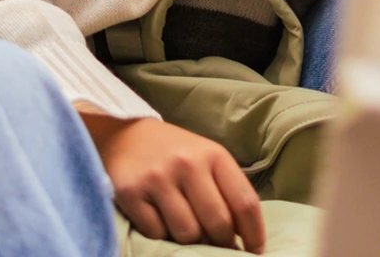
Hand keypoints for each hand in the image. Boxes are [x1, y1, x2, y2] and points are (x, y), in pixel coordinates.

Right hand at [80, 112, 265, 251]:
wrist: (124, 134)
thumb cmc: (175, 152)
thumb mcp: (206, 158)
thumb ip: (226, 191)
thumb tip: (243, 238)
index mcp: (214, 155)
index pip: (245, 203)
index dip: (254, 234)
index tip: (255, 251)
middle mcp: (187, 164)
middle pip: (218, 223)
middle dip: (222, 244)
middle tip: (219, 247)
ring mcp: (158, 178)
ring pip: (188, 233)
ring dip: (191, 242)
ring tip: (188, 231)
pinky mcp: (131, 193)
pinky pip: (157, 234)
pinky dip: (162, 236)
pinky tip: (162, 222)